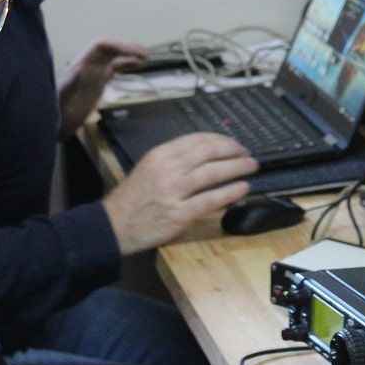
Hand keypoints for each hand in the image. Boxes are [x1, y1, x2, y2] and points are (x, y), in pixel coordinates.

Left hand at [58, 38, 147, 136]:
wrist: (52, 125)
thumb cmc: (56, 111)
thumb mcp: (61, 98)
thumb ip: (68, 83)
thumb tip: (78, 70)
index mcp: (80, 64)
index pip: (101, 46)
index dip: (118, 45)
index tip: (134, 53)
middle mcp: (88, 65)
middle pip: (110, 48)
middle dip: (127, 48)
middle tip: (145, 54)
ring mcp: (94, 73)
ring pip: (115, 57)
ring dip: (130, 54)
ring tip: (146, 57)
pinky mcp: (97, 83)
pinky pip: (115, 68)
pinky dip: (127, 64)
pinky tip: (138, 65)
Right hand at [102, 132, 258, 254]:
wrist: (113, 225)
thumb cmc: (133, 198)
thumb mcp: (149, 167)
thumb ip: (175, 160)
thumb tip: (207, 155)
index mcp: (160, 154)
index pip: (196, 140)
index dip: (220, 139)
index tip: (233, 143)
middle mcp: (168, 169)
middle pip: (208, 152)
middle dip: (233, 151)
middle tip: (247, 153)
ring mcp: (174, 191)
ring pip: (212, 173)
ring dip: (236, 168)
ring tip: (251, 167)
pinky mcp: (179, 213)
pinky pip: (210, 200)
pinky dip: (229, 192)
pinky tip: (242, 188)